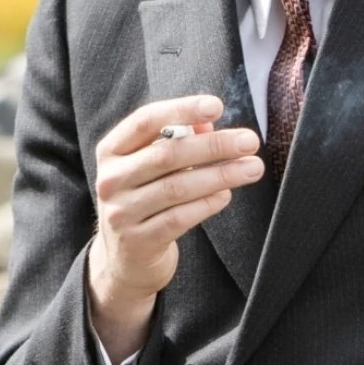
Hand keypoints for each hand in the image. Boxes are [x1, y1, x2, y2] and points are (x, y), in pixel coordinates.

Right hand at [88, 95, 263, 362]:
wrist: (125, 259)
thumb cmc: (147, 199)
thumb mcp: (153, 167)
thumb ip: (178, 140)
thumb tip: (210, 122)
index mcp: (112, 151)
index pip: (146, 121)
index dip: (182, 109)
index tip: (217, 105)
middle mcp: (111, 179)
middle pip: (166, 154)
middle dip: (214, 145)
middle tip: (250, 141)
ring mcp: (121, 212)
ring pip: (177, 187)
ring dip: (221, 175)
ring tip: (252, 167)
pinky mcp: (138, 241)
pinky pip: (179, 218)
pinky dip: (207, 204)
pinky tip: (226, 195)